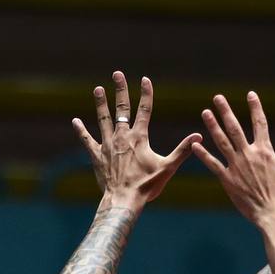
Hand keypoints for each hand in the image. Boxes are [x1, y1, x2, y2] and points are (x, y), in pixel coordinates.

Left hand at [72, 71, 200, 205]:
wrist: (123, 200)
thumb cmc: (146, 186)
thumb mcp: (167, 167)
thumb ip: (182, 150)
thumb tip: (199, 136)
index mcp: (139, 137)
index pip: (144, 110)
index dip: (146, 93)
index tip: (145, 79)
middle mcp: (122, 137)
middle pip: (121, 109)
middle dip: (120, 90)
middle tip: (117, 74)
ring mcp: (107, 145)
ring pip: (103, 119)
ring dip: (101, 104)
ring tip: (98, 89)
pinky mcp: (97, 156)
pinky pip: (87, 140)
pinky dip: (81, 130)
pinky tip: (75, 121)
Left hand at [192, 92, 274, 224]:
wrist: (273, 215)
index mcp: (266, 151)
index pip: (260, 122)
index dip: (255, 107)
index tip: (250, 94)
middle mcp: (249, 155)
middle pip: (234, 127)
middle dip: (225, 111)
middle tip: (217, 97)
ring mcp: (236, 167)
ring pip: (221, 141)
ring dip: (212, 126)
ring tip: (205, 112)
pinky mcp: (227, 180)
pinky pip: (213, 164)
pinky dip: (204, 154)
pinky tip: (195, 145)